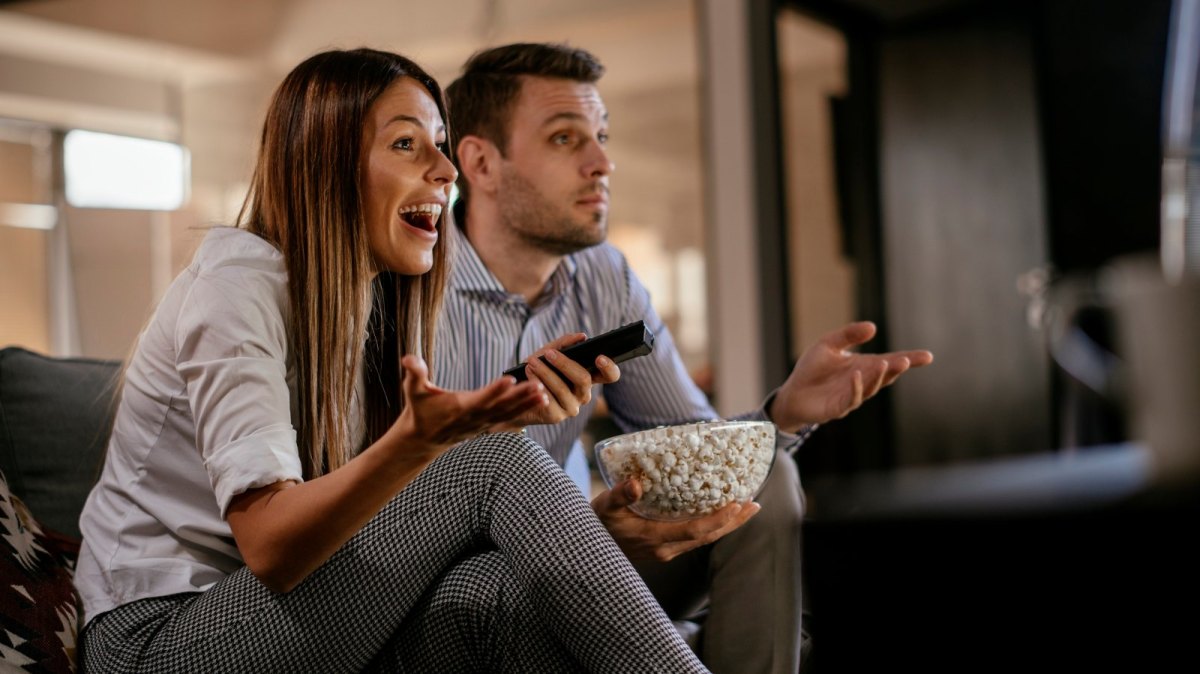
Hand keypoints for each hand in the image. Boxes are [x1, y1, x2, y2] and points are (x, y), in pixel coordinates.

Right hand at [382, 355, 548, 456]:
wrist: (424, 438)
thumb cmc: (420, 410)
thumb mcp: (413, 391)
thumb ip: (414, 374)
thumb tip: (409, 359)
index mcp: (460, 408)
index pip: (480, 398)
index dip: (494, 390)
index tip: (508, 379)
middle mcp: (475, 417)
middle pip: (502, 406)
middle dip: (521, 397)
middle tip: (539, 385)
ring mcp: (484, 423)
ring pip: (510, 413)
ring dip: (528, 404)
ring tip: (545, 393)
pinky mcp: (489, 424)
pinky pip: (511, 417)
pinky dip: (526, 409)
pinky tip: (542, 400)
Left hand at [514, 332, 620, 425]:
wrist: (517, 394)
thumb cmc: (538, 370)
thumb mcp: (549, 352)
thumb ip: (564, 344)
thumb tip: (581, 337)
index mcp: (588, 378)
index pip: (610, 376)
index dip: (609, 368)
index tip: (600, 357)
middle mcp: (583, 394)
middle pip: (584, 379)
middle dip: (565, 364)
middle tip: (549, 353)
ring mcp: (571, 407)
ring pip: (563, 389)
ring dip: (545, 372)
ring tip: (532, 362)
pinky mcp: (556, 416)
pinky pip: (549, 400)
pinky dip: (537, 383)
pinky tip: (529, 375)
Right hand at [590, 479, 759, 561]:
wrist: (588, 550)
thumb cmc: (597, 524)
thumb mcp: (604, 506)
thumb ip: (620, 495)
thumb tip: (635, 483)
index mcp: (655, 539)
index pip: (695, 531)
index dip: (719, 519)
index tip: (738, 504)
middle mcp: (666, 549)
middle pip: (708, 536)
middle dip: (733, 522)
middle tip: (754, 504)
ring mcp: (666, 550)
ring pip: (704, 538)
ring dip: (727, 524)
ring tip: (746, 508)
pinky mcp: (665, 548)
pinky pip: (696, 537)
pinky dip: (712, 525)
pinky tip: (721, 513)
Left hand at [770, 321, 932, 430]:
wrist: (793, 392)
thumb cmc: (812, 369)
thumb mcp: (828, 344)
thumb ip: (849, 335)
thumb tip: (873, 327)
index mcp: (864, 366)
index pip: (891, 362)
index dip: (910, 359)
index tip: (928, 356)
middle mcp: (863, 382)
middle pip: (885, 376)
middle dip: (896, 368)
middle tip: (906, 360)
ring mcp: (852, 396)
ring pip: (870, 387)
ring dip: (878, 376)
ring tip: (885, 363)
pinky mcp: (838, 407)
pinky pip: (850, 398)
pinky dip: (856, 388)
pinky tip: (857, 375)